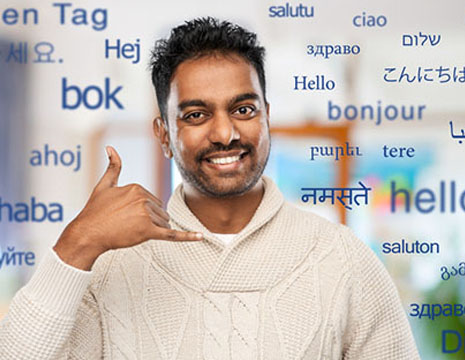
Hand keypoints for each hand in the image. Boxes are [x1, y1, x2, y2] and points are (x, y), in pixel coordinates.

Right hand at [53, 146, 202, 269]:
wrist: (87, 234)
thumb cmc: (94, 211)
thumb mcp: (104, 186)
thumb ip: (113, 167)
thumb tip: (110, 148)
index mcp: (137, 187)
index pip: (153, 201)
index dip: (142, 211)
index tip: (124, 214)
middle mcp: (143, 199)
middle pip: (160, 212)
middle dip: (149, 220)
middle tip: (127, 224)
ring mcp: (146, 215)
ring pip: (163, 223)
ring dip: (152, 229)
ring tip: (130, 230)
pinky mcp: (148, 231)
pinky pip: (172, 235)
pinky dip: (187, 237)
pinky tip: (200, 236)